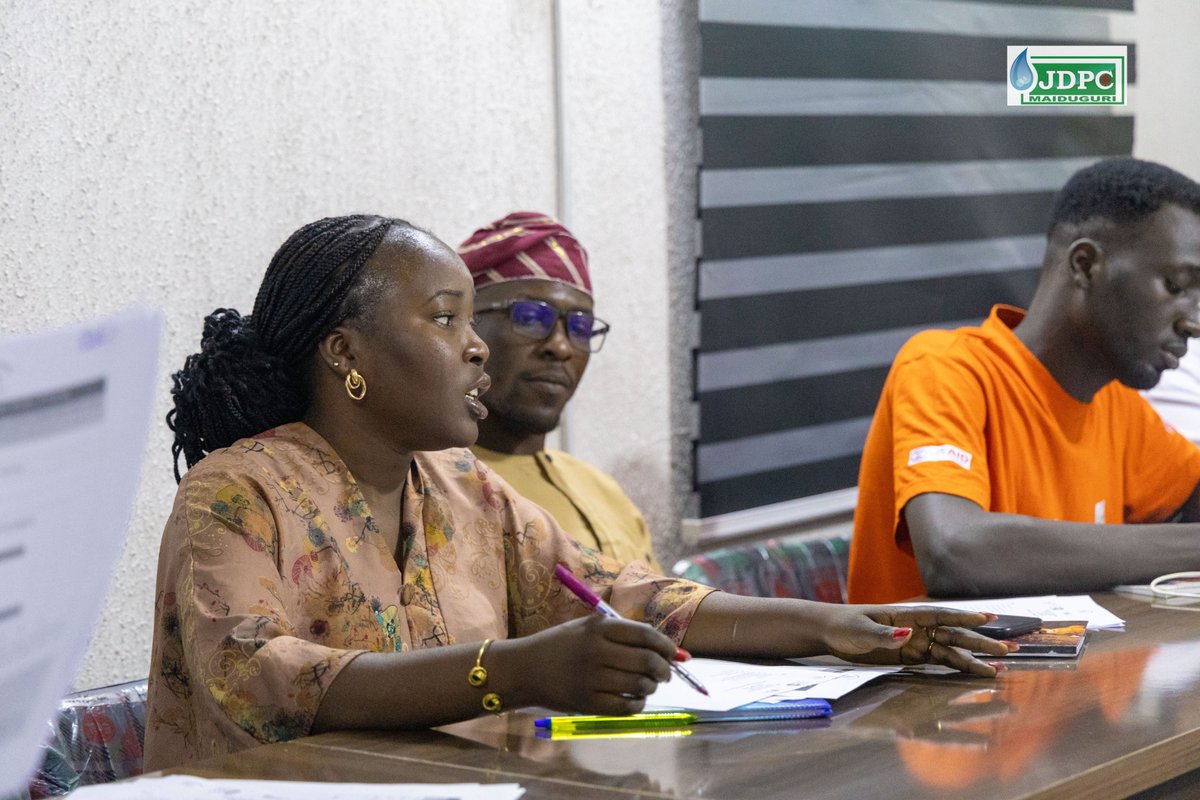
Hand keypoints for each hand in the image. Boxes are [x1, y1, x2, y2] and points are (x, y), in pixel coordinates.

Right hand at [519, 615, 677, 714]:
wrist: (524, 669)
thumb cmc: (560, 646)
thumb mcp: (587, 628)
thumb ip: (624, 635)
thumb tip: (669, 649)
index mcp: (598, 628)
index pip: (645, 634)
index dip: (666, 645)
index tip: (673, 653)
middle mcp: (596, 651)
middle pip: (647, 661)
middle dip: (664, 669)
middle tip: (664, 674)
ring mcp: (591, 678)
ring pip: (640, 684)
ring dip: (651, 687)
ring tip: (646, 685)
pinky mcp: (587, 702)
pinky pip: (625, 706)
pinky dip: (637, 704)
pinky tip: (634, 699)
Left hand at [821, 605, 1015, 676]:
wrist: (830, 633)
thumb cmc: (844, 626)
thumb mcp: (860, 631)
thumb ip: (884, 634)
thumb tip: (908, 636)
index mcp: (906, 616)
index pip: (940, 615)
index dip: (964, 618)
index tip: (989, 619)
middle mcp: (916, 628)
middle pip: (953, 635)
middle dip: (980, 642)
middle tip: (1008, 650)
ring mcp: (916, 643)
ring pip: (951, 651)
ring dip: (974, 659)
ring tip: (1000, 668)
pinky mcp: (911, 657)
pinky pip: (939, 662)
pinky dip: (957, 667)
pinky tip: (975, 672)